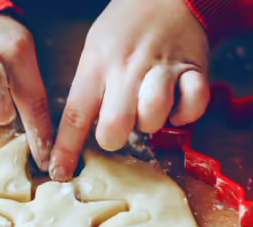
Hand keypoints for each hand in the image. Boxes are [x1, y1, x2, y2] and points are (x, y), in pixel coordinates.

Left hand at [49, 0, 210, 180]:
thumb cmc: (127, 27)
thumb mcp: (95, 48)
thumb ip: (90, 87)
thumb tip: (82, 134)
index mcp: (97, 62)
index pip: (75, 113)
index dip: (66, 148)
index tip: (59, 172)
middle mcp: (127, 67)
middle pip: (116, 125)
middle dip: (115, 137)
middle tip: (120, 127)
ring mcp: (162, 68)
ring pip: (153, 117)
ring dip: (151, 123)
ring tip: (150, 108)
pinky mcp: (194, 70)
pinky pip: (193, 106)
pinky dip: (186, 113)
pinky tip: (178, 104)